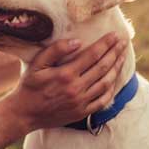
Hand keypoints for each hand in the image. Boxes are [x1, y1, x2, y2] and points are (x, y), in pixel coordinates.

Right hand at [4, 33, 127, 135]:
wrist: (25, 113)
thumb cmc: (29, 86)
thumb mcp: (37, 64)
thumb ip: (55, 50)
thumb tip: (77, 42)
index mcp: (65, 74)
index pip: (92, 55)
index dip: (106, 44)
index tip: (115, 35)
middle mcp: (76, 88)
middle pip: (103, 67)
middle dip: (115, 53)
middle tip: (124, 42)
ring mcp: (81, 102)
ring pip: (106, 83)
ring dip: (116, 68)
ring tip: (122, 57)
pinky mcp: (82, 113)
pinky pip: (103, 100)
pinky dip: (111, 89)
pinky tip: (114, 79)